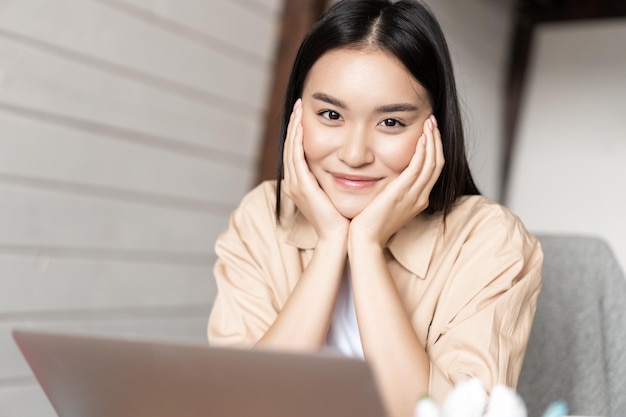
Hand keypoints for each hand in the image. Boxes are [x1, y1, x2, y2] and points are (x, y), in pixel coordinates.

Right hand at [282, 99, 349, 240]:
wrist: (339, 237)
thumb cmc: (342, 218)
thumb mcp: (336, 191)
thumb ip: (335, 176)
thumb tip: (348, 162)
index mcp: (299, 184)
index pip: (295, 151)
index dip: (297, 131)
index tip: (304, 113)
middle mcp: (292, 183)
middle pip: (289, 146)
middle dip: (293, 124)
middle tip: (298, 104)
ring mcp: (295, 185)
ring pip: (290, 148)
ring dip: (293, 127)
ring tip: (298, 109)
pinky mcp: (301, 186)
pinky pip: (296, 158)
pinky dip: (297, 140)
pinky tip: (302, 126)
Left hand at [349, 115, 443, 246]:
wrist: (364, 240)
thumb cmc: (369, 224)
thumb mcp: (385, 204)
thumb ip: (391, 190)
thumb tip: (387, 177)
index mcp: (417, 200)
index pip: (433, 170)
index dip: (434, 150)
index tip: (429, 133)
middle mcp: (420, 197)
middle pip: (437, 163)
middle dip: (437, 140)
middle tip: (433, 122)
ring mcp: (413, 195)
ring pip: (432, 163)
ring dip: (432, 140)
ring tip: (430, 123)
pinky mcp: (402, 192)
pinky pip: (419, 167)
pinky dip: (423, 151)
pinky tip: (422, 138)